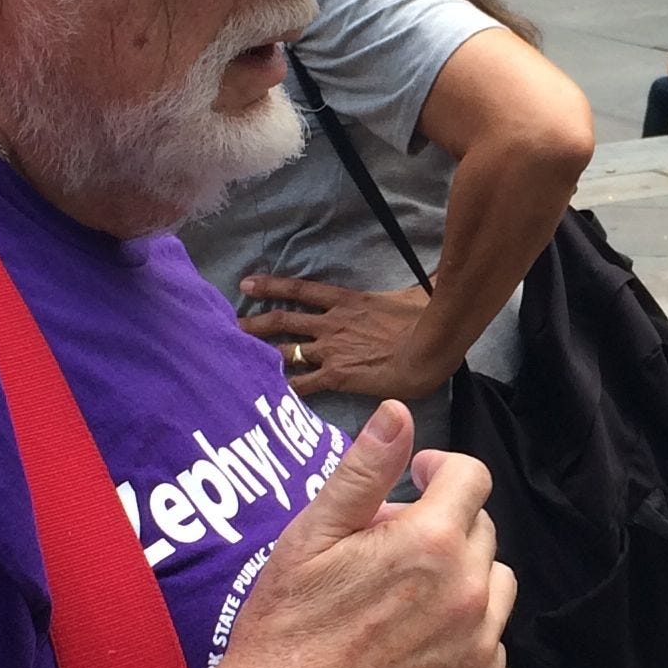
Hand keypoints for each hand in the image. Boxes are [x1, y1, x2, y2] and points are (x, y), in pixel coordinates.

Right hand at [218, 405, 513, 667]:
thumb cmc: (285, 632)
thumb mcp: (310, 537)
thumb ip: (363, 472)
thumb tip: (398, 414)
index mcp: (431, 544)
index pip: (470, 478)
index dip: (440, 469)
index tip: (415, 479)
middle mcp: (469, 594)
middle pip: (480, 533)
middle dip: (442, 527)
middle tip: (386, 552)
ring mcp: (479, 650)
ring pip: (493, 589)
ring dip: (459, 581)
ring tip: (401, 602)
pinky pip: (488, 647)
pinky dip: (461, 638)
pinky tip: (409, 650)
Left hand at [239, 274, 433, 401]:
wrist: (432, 344)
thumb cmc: (430, 317)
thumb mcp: (415, 291)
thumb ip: (411, 282)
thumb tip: (435, 270)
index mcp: (348, 301)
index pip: (301, 290)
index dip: (272, 286)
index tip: (248, 284)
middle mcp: (332, 323)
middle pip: (284, 319)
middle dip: (256, 323)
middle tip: (232, 325)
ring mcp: (332, 349)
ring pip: (287, 349)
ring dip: (262, 353)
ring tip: (237, 358)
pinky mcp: (338, 375)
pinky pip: (304, 384)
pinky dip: (286, 389)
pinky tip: (270, 396)